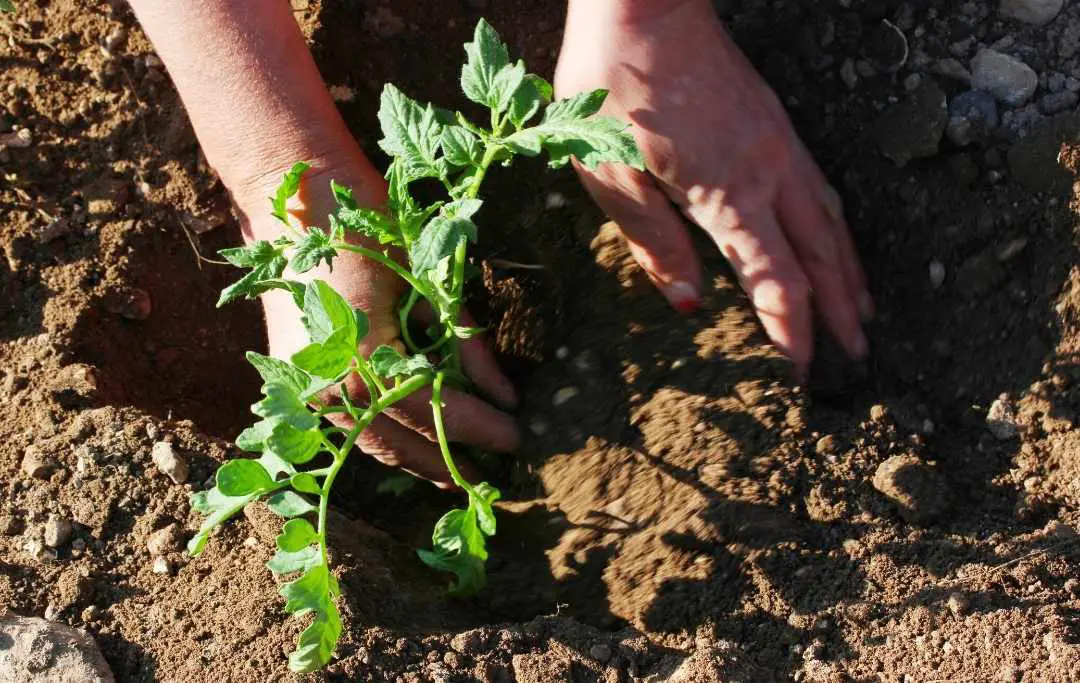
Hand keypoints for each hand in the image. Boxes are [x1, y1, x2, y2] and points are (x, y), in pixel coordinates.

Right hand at [233, 154, 519, 487]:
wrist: (293, 197)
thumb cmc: (370, 229)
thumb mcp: (429, 286)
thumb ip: (466, 347)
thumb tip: (507, 396)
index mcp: (363, 362)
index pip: (438, 412)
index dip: (481, 429)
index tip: (518, 438)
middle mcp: (328, 390)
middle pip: (400, 445)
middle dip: (448, 464)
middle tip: (490, 481)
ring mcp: (303, 392)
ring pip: (369, 443)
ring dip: (414, 460)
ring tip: (454, 473)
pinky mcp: (292, 382)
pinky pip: (347, 424)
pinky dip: (383, 435)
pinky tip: (412, 445)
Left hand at [556, 0, 872, 375]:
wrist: (642, 6)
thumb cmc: (612, 87)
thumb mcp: (610, 174)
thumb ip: (652, 239)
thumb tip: (688, 303)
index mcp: (725, 194)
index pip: (775, 279)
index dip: (792, 330)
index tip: (801, 372)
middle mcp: (766, 172)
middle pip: (818, 256)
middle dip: (838, 311)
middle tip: (858, 357)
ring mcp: (777, 144)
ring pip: (829, 220)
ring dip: (848, 271)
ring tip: (864, 311)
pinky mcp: (773, 123)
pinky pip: (819, 187)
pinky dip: (836, 226)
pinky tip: (835, 240)